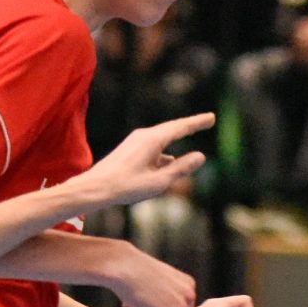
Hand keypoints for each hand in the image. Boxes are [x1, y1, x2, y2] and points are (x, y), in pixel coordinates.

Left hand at [79, 112, 212, 210]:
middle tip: (208, 121)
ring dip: (177, 138)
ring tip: (190, 133)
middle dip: (190, 126)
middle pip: (173, 128)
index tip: (212, 118)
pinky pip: (153, 147)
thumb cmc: (126, 186)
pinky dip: (165, 151)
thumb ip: (181, 168)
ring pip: (163, 139)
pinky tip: (169, 160)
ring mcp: (135, 142)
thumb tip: (200, 156)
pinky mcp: (129, 150)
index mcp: (152, 140)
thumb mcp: (159, 181)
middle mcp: (144, 136)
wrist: (95, 188)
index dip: (198, 123)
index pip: (181, 127)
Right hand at [102, 242, 198, 306]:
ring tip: (140, 297)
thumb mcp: (159, 279)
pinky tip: (137, 302)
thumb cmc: (134, 268)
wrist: (123, 263)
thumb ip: (168, 293)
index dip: (159, 304)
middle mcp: (190, 296)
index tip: (148, 290)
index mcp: (189, 285)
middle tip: (142, 294)